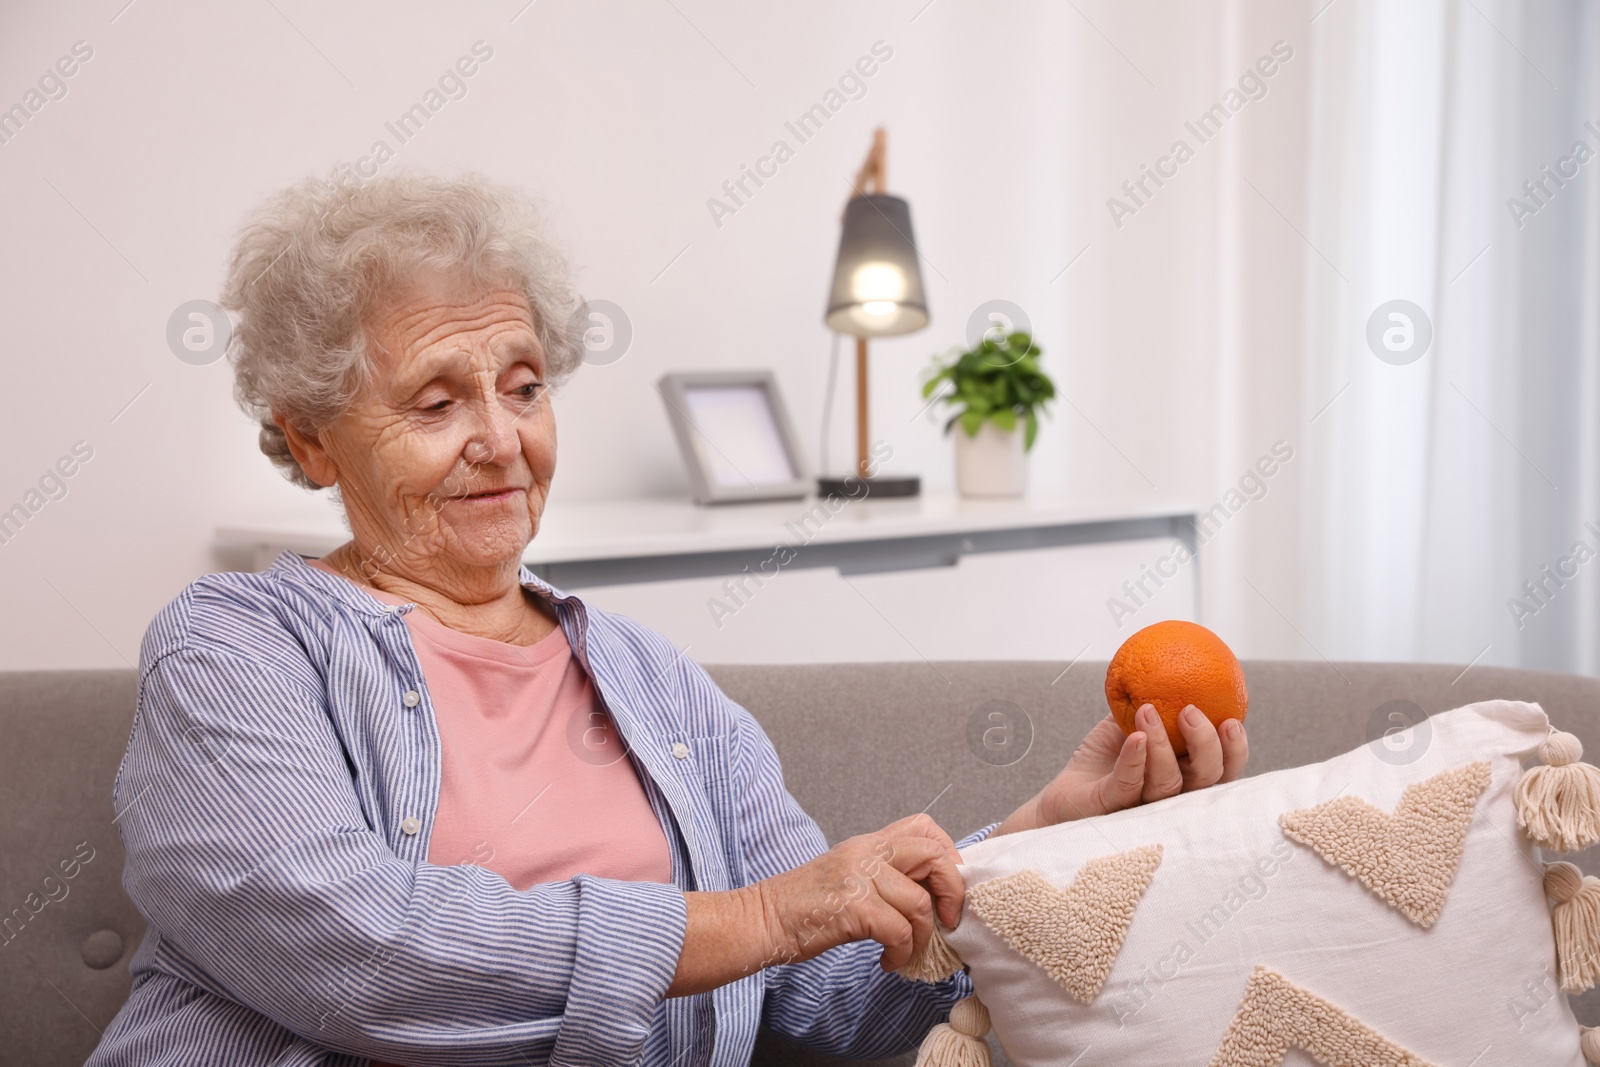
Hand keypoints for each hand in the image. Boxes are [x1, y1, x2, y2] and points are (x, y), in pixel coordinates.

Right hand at [667, 814, 964, 995]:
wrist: (760, 920)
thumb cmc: (802, 907)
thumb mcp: (846, 876)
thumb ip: (882, 875)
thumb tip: (928, 895)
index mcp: (867, 843)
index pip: (924, 826)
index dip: (948, 854)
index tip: (947, 889)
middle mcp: (865, 852)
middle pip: (934, 855)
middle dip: (951, 892)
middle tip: (946, 922)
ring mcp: (857, 877)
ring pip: (919, 903)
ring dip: (921, 937)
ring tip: (904, 952)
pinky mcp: (851, 906)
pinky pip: (898, 931)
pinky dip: (902, 953)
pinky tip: (888, 961)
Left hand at [994, 705, 1247, 836]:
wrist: (1065, 791)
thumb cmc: (1104, 759)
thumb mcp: (1128, 724)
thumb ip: (1153, 703)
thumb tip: (1168, 667)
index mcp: (1184, 776)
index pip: (1222, 771)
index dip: (1235, 751)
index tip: (1231, 720)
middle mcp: (1171, 797)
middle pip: (1206, 781)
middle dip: (1207, 745)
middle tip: (1190, 711)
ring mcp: (1143, 805)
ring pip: (1169, 783)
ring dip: (1162, 743)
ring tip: (1147, 711)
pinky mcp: (1112, 807)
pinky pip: (1129, 784)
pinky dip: (1135, 759)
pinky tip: (1134, 736)